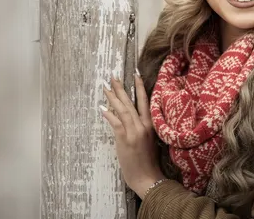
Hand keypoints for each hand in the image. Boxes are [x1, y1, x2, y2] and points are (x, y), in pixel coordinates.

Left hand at [100, 71, 165, 198]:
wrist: (148, 178)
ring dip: (113, 97)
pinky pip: (116, 122)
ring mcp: (135, 132)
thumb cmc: (148, 162)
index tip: (135, 75)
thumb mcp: (150, 141)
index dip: (140, 87)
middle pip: (131, 102)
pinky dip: (108, 114)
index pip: (145, 101)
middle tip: (113, 77)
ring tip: (105, 87)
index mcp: (152, 125)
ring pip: (123, 109)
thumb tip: (130, 118)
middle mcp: (144, 125)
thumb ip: (142, 128)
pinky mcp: (126, 139)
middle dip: (121, 88)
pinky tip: (102, 108)